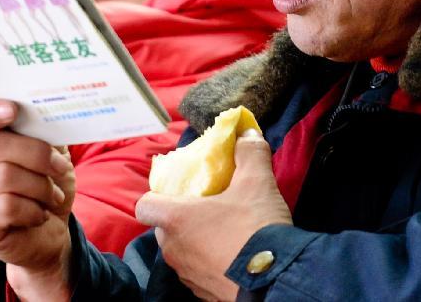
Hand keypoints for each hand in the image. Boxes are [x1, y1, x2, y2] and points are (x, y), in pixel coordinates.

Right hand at [0, 100, 74, 297]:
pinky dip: (33, 210)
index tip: (13, 110)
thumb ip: (41, 132)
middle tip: (60, 167)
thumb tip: (47, 113)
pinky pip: (6, 207)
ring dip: (40, 186)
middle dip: (37, 154)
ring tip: (52, 195)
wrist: (47, 234)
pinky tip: (40, 214)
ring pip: (4, 177)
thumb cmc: (43, 186)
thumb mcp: (48, 154)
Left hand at [135, 129, 291, 300]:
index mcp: (175, 219)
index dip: (158, 197)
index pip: (144, 206)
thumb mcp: (257, 181)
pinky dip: (209, 264)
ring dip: (196, 242)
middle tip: (209, 208)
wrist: (276, 282)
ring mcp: (186, 275)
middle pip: (164, 228)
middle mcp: (173, 249)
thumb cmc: (256, 228)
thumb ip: (249, 153)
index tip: (181, 193)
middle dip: (182, 218)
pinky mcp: (202, 295)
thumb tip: (247, 134)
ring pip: (181, 251)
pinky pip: (198, 273)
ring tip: (225, 232)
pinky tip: (233, 256)